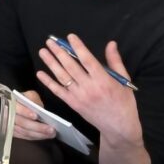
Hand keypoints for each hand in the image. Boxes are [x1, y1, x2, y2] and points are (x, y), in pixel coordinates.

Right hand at [13, 90, 55, 140]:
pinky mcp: (13, 133)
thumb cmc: (24, 100)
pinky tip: (44, 136)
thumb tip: (39, 109)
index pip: (17, 108)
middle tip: (51, 129)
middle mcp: (8, 115)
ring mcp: (10, 126)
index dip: (25, 112)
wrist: (14, 107)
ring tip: (51, 134)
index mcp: (11, 103)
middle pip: (22, 123)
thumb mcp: (29, 95)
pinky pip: (25, 137)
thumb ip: (33, 100)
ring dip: (39, 134)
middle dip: (37, 127)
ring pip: (24, 132)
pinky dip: (35, 137)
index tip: (36, 116)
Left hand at [37, 35, 148, 163]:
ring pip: (62, 77)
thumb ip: (115, 62)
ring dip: (51, 63)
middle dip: (59, 52)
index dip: (78, 47)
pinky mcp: (73, 104)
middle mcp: (89, 87)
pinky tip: (40, 73)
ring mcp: (79, 96)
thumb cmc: (123, 102)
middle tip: (49, 41)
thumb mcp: (123, 81)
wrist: (118, 126)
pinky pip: (58, 92)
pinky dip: (48, 82)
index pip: (88, 60)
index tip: (70, 37)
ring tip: (43, 52)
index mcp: (103, 80)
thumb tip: (111, 44)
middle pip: (71, 66)